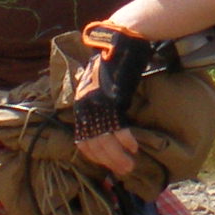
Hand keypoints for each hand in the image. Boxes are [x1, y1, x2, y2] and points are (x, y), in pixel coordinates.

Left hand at [71, 26, 147, 181]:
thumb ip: (102, 106)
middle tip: (124, 171)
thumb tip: (109, 125)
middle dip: (109, 161)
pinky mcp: (110, 98)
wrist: (120, 43)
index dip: (96, 157)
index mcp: (80, 106)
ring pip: (104, 139)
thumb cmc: (114, 65)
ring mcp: (96, 104)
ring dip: (117, 156)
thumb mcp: (101, 87)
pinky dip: (125, 140)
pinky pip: (116, 126)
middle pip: (93, 144)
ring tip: (130, 165)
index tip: (109, 166)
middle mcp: (84, 107)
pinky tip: (134, 148)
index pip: (82, 141)